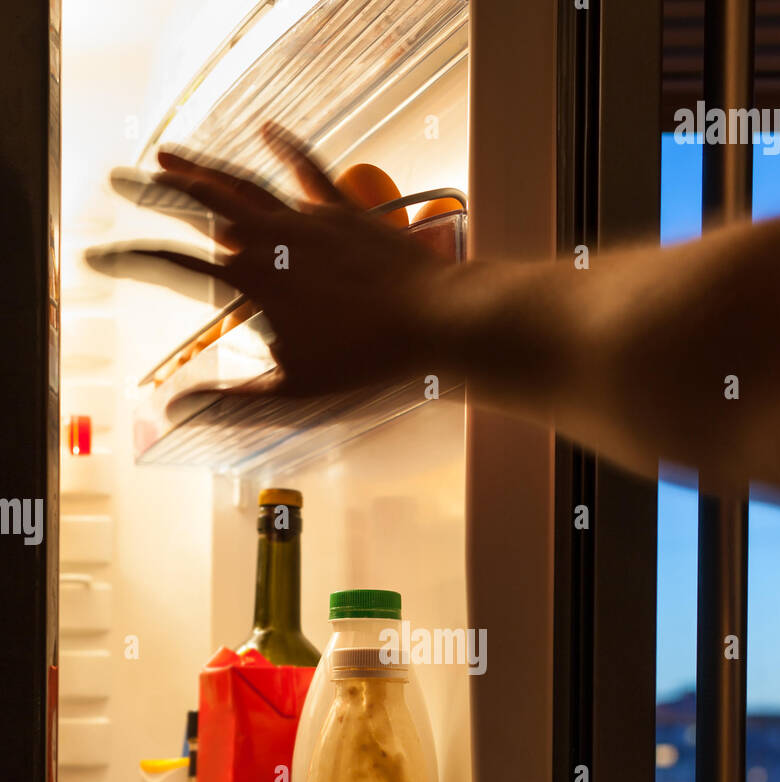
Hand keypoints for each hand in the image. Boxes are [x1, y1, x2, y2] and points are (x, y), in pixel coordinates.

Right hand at [139, 125, 456, 398]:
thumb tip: (173, 409)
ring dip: (202, 168)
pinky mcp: (346, 212)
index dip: (130, 261)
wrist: (436, 322)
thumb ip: (230, 401)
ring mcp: (309, 219)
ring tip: (168, 155)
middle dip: (154, 194)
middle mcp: (274, 240)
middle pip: (200, 206)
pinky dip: (287, 147)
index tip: (98, 258)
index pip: (175, 267)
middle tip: (119, 181)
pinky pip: (310, 169)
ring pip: (243, 183)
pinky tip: (268, 128)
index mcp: (254, 283)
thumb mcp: (293, 393)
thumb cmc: (368, 363)